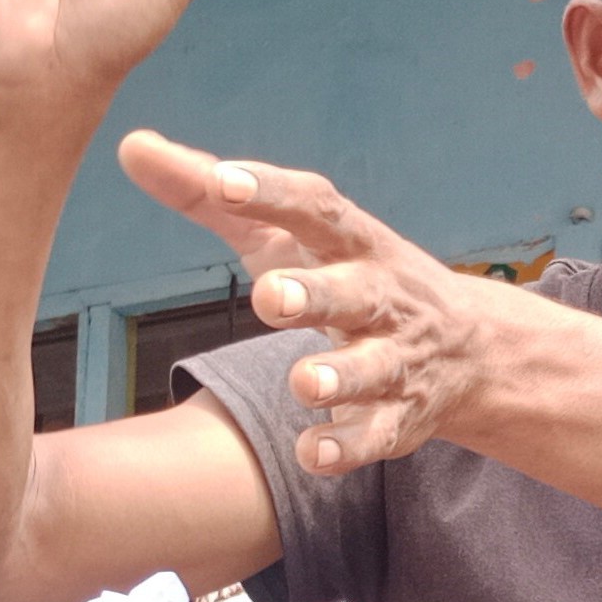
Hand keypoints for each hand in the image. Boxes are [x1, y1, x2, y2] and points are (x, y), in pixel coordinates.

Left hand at [121, 132, 534, 472]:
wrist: (468, 347)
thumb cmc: (347, 275)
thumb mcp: (285, 234)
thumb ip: (207, 196)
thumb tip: (133, 147)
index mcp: (350, 241)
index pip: (317, 208)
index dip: (273, 193)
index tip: (225, 181)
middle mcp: (379, 296)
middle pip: (351, 293)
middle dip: (315, 295)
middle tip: (270, 298)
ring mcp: (395, 358)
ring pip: (373, 368)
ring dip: (340, 377)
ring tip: (302, 383)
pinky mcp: (400, 417)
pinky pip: (377, 435)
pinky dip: (347, 447)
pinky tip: (312, 454)